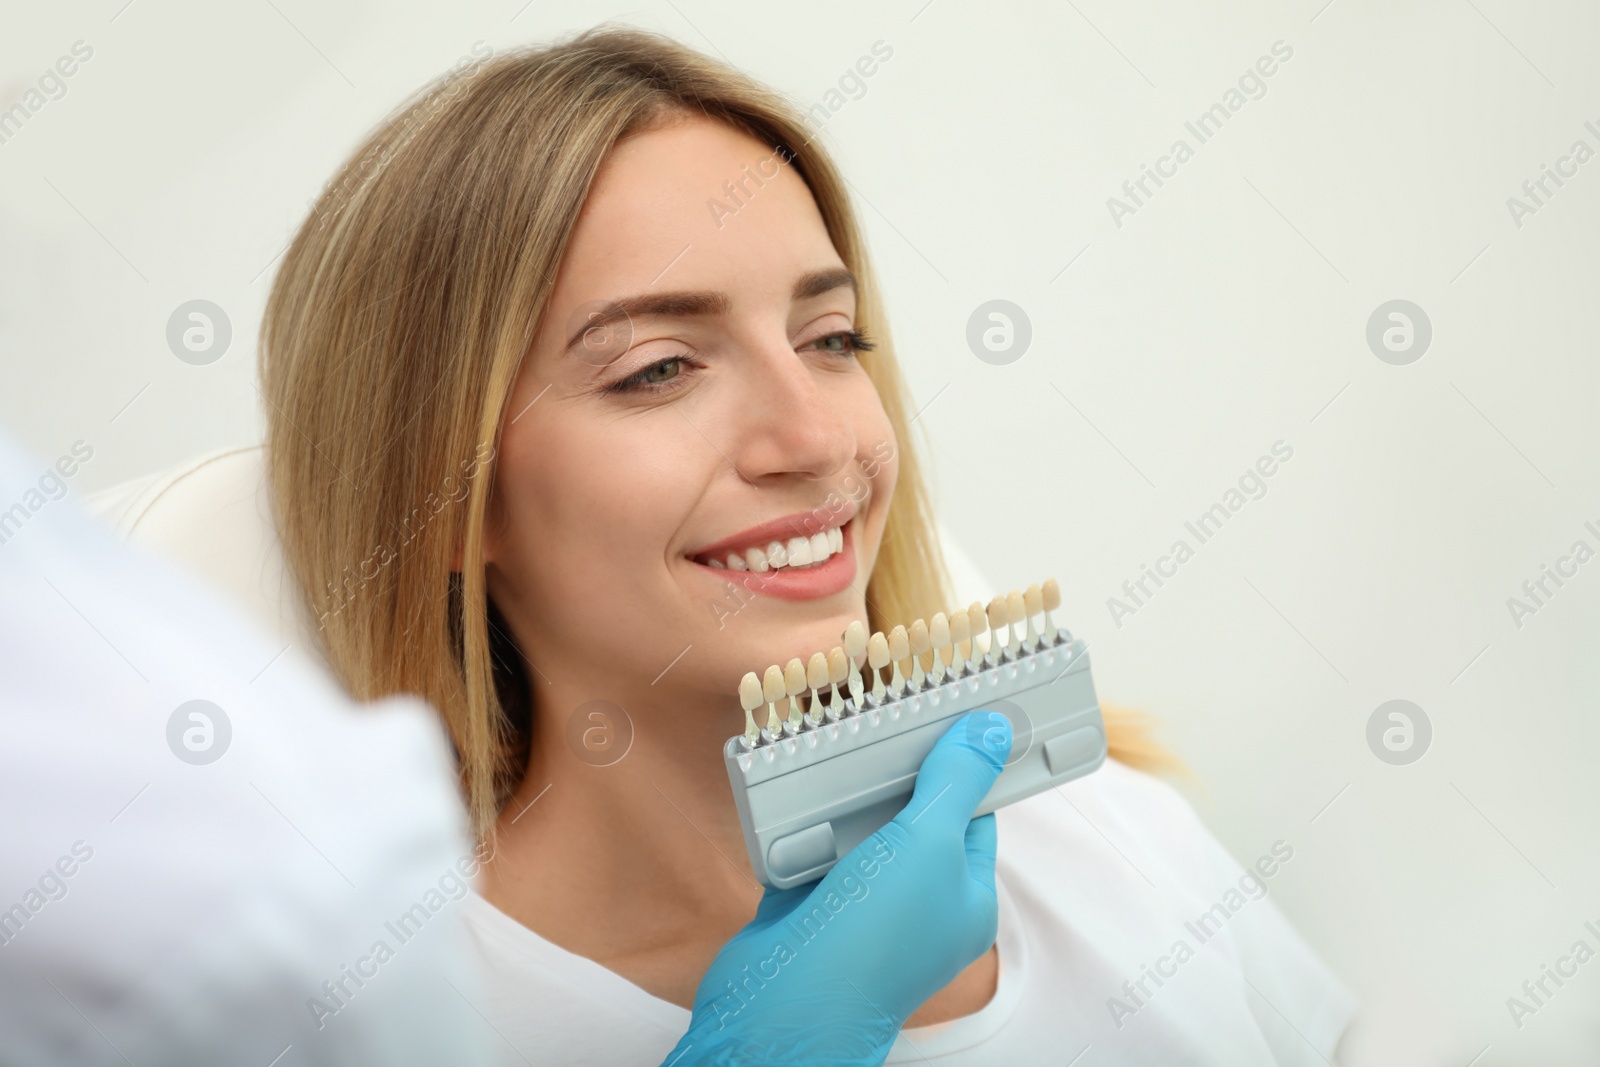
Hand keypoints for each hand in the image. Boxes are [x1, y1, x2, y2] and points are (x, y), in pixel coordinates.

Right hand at [661, 711, 1013, 1065]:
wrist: (788, 1000)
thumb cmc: (874, 936)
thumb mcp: (930, 842)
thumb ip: (958, 781)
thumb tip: (992, 731)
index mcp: (964, 897)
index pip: (973, 815)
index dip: (963, 764)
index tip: (948, 714)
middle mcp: (916, 903)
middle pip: (911, 815)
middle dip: (894, 771)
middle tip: (882, 718)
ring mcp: (861, 904)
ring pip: (857, 828)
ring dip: (844, 792)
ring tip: (837, 741)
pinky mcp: (810, 902)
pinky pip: (809, 845)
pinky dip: (801, 818)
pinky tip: (796, 782)